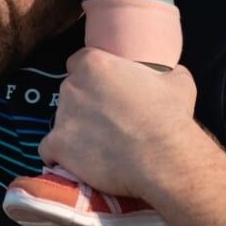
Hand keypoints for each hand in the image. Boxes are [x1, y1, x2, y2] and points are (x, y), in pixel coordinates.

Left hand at [37, 48, 199, 199]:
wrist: (163, 158)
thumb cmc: (170, 116)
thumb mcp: (177, 81)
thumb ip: (163, 73)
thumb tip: (167, 75)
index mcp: (95, 64)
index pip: (79, 63)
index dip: (89, 77)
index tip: (102, 91)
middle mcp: (72, 85)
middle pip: (70, 91)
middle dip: (83, 104)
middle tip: (104, 121)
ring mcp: (61, 115)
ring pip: (60, 120)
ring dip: (74, 131)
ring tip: (96, 146)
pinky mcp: (58, 145)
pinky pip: (48, 149)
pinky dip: (59, 155)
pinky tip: (75, 162)